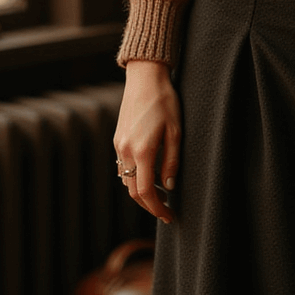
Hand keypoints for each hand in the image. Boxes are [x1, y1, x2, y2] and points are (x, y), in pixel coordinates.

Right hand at [113, 60, 180, 224]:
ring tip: (161, 195)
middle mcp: (126, 151)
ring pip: (126, 181)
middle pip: (133, 191)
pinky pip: (123, 168)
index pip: (145, 192)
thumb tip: (168, 186)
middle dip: (149, 205)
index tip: (168, 216)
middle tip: (166, 211)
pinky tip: (149, 177)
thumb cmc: (165, 102)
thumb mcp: (176, 132)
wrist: (145, 79)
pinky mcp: (117, 140)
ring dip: (141, 193)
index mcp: (142, 151)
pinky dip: (134, 179)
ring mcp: (119, 146)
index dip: (157, 208)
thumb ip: (172, 161)